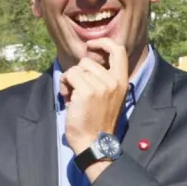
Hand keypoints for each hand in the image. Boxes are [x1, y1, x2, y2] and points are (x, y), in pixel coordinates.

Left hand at [60, 38, 129, 154]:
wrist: (93, 142)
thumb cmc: (96, 121)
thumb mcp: (109, 96)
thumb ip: (103, 78)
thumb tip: (87, 60)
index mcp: (122, 81)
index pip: (118, 50)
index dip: (103, 42)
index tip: (91, 45)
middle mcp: (114, 81)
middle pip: (88, 60)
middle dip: (78, 72)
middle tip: (77, 88)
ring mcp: (101, 85)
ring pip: (77, 68)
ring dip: (70, 80)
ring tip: (73, 97)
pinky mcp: (86, 90)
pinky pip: (69, 75)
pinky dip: (64, 85)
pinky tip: (68, 99)